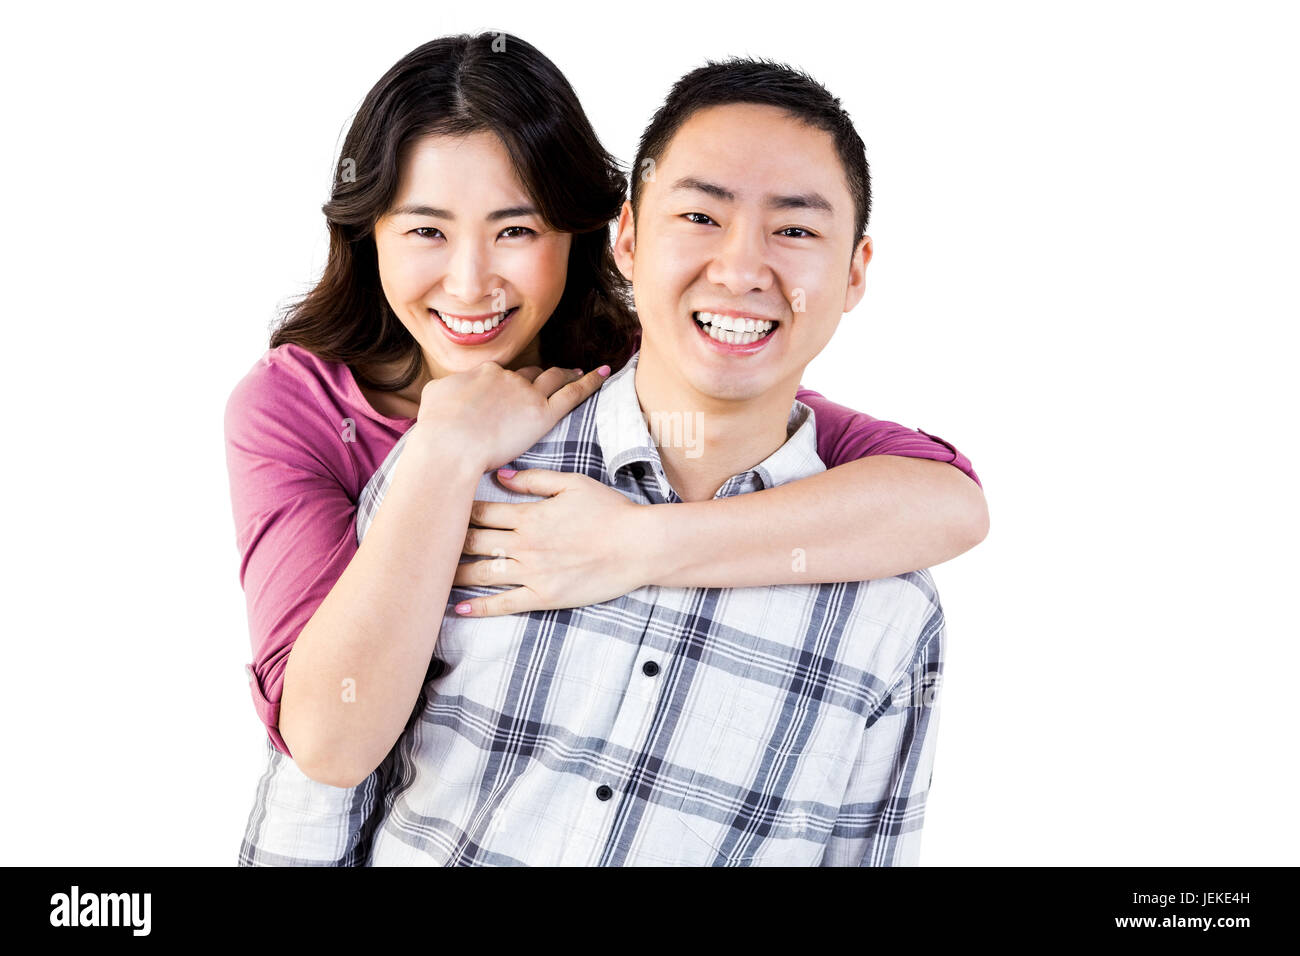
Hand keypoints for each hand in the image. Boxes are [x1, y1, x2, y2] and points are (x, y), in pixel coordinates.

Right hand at [410, 363, 610, 474]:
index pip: (499, 376)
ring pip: (552, 378)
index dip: (507, 382)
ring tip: (575, 372)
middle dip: (537, 376)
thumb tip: (449, 392)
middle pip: (527, 375)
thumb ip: (447, 391)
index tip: (510, 389)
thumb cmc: (437, 428)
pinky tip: (603, 374)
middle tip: (549, 376)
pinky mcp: (543, 413)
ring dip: (565, 373)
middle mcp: (506, 377)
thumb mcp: (434, 398)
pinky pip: (573, 393)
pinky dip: (590, 382)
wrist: (449, 444)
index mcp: (482, 373)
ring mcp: (526, 393)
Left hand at [450, 468, 656, 615]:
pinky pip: (505, 603)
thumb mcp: (573, 483)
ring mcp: (533, 573)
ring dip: (454, 575)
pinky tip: (458, 609)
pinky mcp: (544, 596)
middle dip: (448, 542)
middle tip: (426, 544)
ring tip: (432, 577)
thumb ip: (533, 479)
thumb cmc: (610, 510)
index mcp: (529, 515)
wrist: (638, 545)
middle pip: (474, 542)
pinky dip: (479, 607)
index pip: (480, 512)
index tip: (440, 511)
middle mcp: (525, 545)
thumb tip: (500, 476)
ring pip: (482, 574)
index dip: (457, 511)